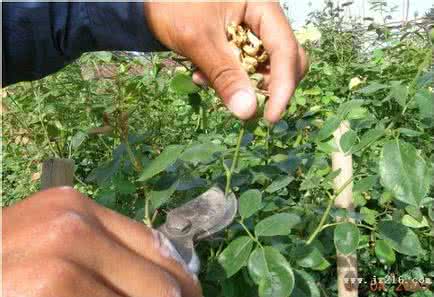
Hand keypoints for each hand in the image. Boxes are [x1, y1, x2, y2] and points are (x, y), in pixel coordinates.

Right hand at [2, 187, 201, 296]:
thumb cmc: (2, 270)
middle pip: (162, 284)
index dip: (183, 284)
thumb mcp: (53, 250)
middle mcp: (69, 225)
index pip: (158, 248)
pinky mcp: (49, 289)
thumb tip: (176, 284)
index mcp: (74, 209)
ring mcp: (58, 260)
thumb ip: (105, 257)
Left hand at [144, 2, 307, 122]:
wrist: (149, 1)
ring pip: (264, 68)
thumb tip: (248, 112)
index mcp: (262, 6)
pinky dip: (227, 78)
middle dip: (266, 86)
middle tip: (243, 104)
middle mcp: (264, 18)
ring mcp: (253, 31)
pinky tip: (201, 74)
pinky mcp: (240, 42)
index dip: (283, 86)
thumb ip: (224, 75)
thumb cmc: (173, 5)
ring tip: (204, 80)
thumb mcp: (199, 40)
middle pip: (285, 60)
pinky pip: (245, 68)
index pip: (285, 50)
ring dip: (240, 84)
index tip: (270, 116)